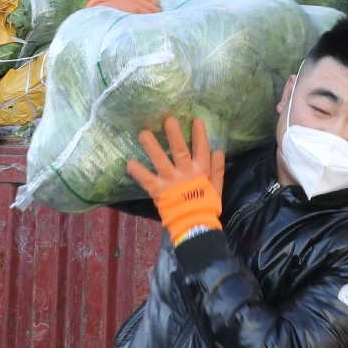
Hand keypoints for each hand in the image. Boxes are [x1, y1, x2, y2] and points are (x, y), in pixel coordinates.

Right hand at [87, 0, 159, 14]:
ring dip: (140, 9)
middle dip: (147, 5)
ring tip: (149, 18)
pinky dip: (125, 9)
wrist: (90, 29)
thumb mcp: (124, 3)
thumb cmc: (110, 17)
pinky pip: (114, 6)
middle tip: (157, 15)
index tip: (158, 6)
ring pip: (126, 0)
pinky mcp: (97, 8)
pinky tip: (134, 15)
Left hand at [124, 115, 226, 243]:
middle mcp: (185, 173)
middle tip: (168, 120)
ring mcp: (170, 181)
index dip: (199, 134)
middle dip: (174, 134)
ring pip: (161, 160)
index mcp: (201, 172)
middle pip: (180, 151)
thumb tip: (218, 151)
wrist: (195, 226)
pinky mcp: (158, 191)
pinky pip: (146, 179)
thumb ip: (218, 170)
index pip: (202, 149)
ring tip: (143, 133)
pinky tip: (129, 162)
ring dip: (152, 146)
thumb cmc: (206, 206)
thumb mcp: (217, 188)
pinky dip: (137, 171)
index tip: (196, 120)